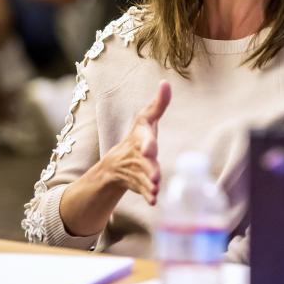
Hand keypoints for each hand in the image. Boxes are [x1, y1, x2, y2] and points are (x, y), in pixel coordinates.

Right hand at [98, 81, 170, 204]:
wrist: (118, 163)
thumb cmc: (139, 136)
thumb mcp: (147, 119)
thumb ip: (159, 103)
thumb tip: (166, 83)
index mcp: (141, 138)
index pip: (145, 139)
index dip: (147, 144)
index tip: (150, 149)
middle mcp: (137, 155)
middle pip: (144, 162)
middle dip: (149, 168)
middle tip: (155, 176)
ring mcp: (136, 170)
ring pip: (143, 178)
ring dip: (149, 184)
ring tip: (155, 188)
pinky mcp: (138, 183)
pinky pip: (142, 190)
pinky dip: (147, 196)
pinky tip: (153, 201)